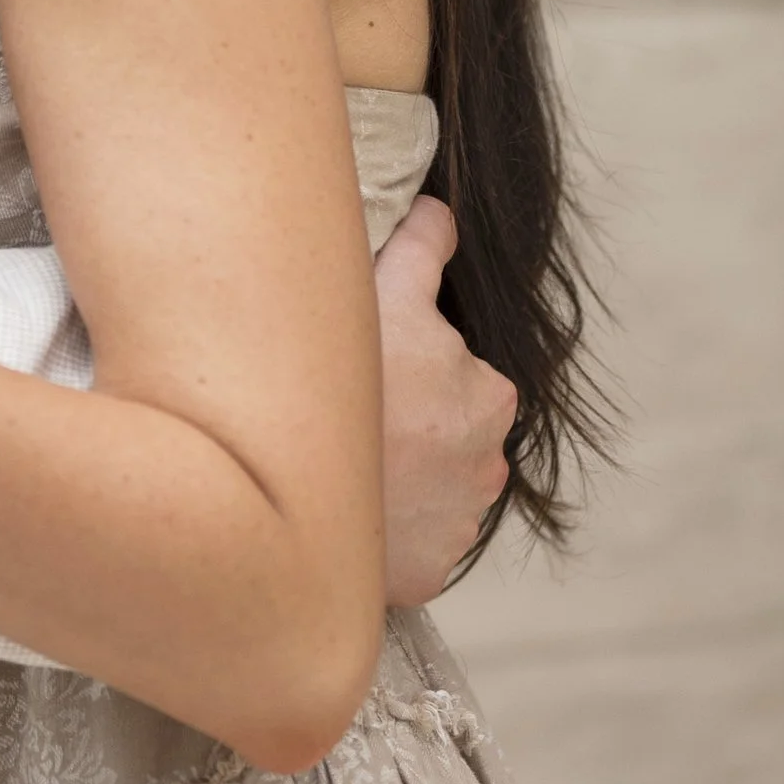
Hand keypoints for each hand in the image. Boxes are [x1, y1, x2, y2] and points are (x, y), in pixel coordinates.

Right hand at [374, 196, 515, 603]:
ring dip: (396, 477)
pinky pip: (407, 544)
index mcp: (490, 395)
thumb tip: (444, 211)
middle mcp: (489, 464)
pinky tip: (346, 504)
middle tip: (352, 414)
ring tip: (344, 460)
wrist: (293, 492)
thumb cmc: (345, 380)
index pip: (451, 370)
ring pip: (426, 488)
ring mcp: (458, 524)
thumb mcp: (385, 292)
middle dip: (407, 423)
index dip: (406, 361)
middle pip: (442, 432)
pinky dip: (382, 529)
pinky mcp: (429, 572)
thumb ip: (424, 247)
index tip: (369, 370)